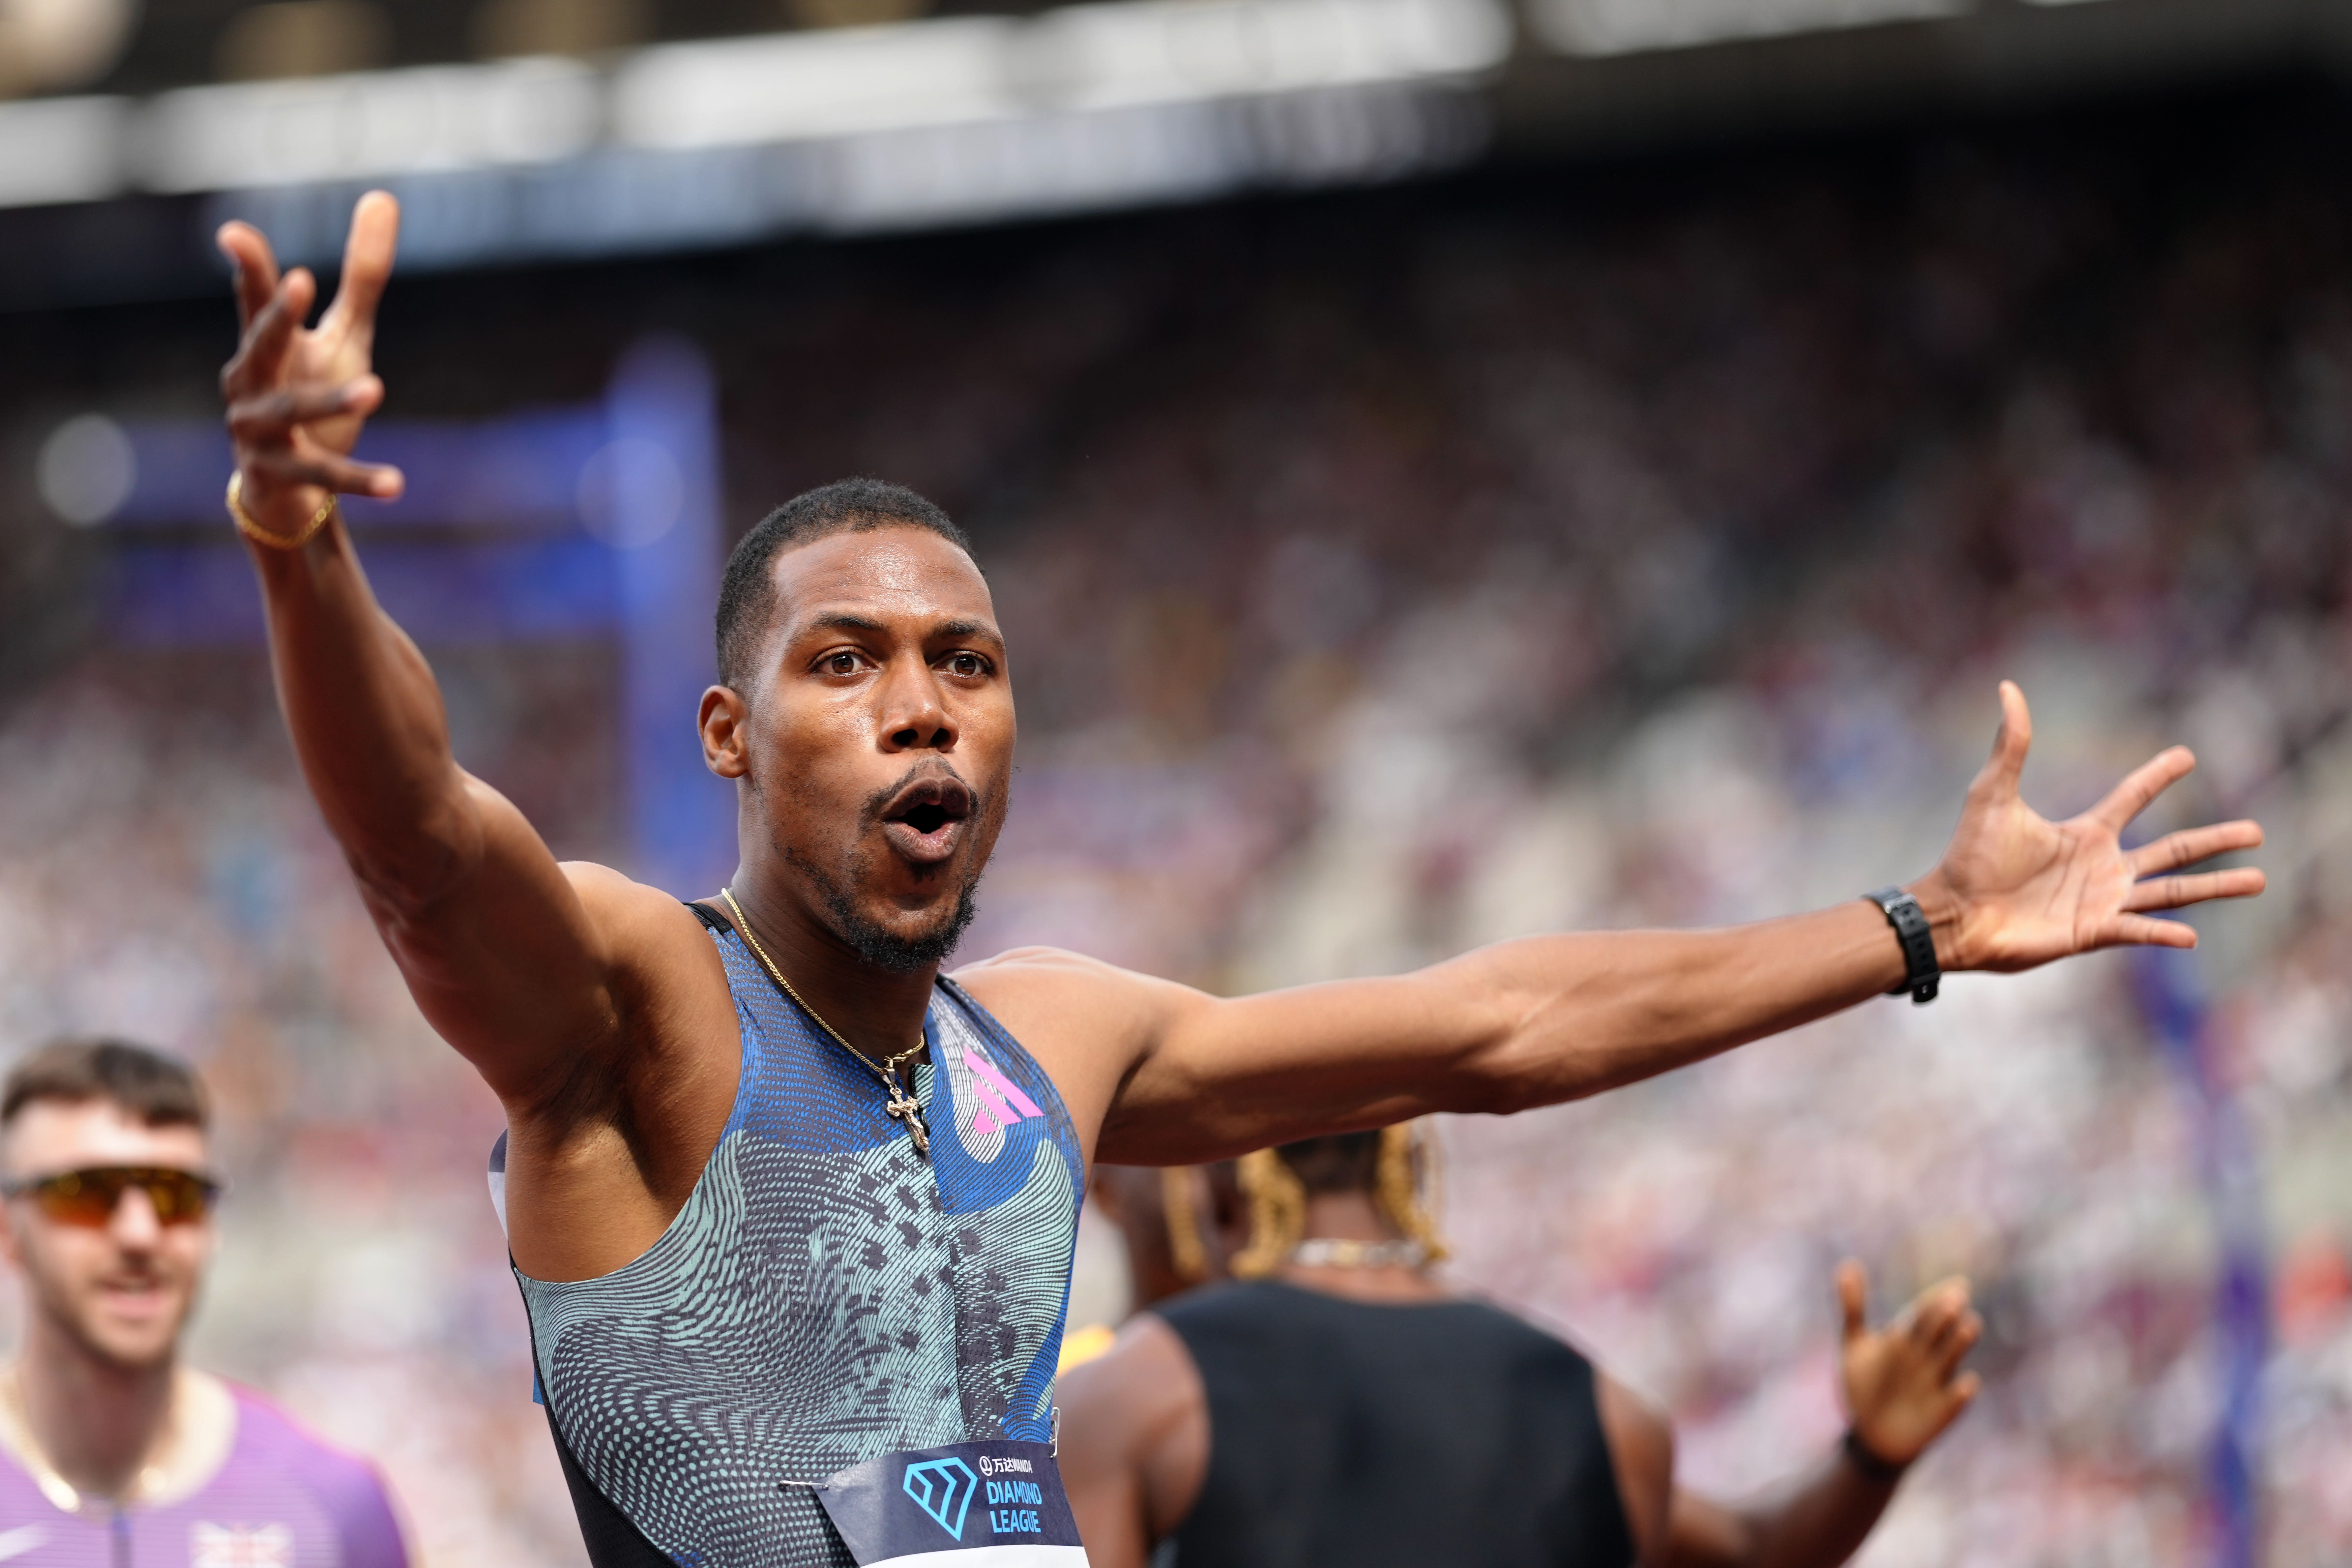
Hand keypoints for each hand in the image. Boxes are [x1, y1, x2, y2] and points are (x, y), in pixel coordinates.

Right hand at [216, 190, 405, 539]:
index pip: (256, 298)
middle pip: (262, 343)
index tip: (236, 235)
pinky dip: (359, 480)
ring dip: (332, 400)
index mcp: (265, 345)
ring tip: (376, 391)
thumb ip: (362, 276)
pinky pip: (321, 476)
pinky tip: (397, 484)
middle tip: (302, 281)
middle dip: (280, 316)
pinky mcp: (278, 475)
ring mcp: (256, 430)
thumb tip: (383, 197)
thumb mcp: (344, 335)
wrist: (285, 486)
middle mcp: (250, 381)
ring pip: (292, 410)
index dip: (250, 267)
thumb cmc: (312, 392)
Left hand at [1837, 1261, 1979, 1468]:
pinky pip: (1955, 1401)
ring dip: (1959, 1344)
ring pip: (1950, 1359)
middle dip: (1944, 1316)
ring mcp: (1937, 1383)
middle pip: (1937, 1332)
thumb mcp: (1853, 1344)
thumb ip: (1854, 1307)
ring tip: (1969, 1325)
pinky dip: (1960, 1393)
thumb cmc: (1865, 1385)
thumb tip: (1848, 1264)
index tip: (1956, 1284)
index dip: (1938, 1297)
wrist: (1871, 1434)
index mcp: (1908, 1337)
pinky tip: (1966, 1383)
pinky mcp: (1942, 1412)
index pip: (1925, 1312)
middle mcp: (1927, 1356)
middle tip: (1954, 1299)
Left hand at [1914, 681, 2263, 969]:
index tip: (2187, 756)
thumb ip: (2011, 745)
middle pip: (2172, 849)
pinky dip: (2162, 933)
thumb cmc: (1968, 856)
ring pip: (2171, 890)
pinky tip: (2192, 935)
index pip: (2132, 799)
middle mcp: (2102, 866)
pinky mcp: (2091, 933)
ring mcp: (2101, 901)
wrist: (1953, 911)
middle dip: (2215, 840)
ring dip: (2215, 886)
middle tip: (2258, 832)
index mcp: (2084, 834)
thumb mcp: (1993, 794)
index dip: (2158, 777)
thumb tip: (2007, 688)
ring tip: (2258, 879)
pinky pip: (2136, 932)